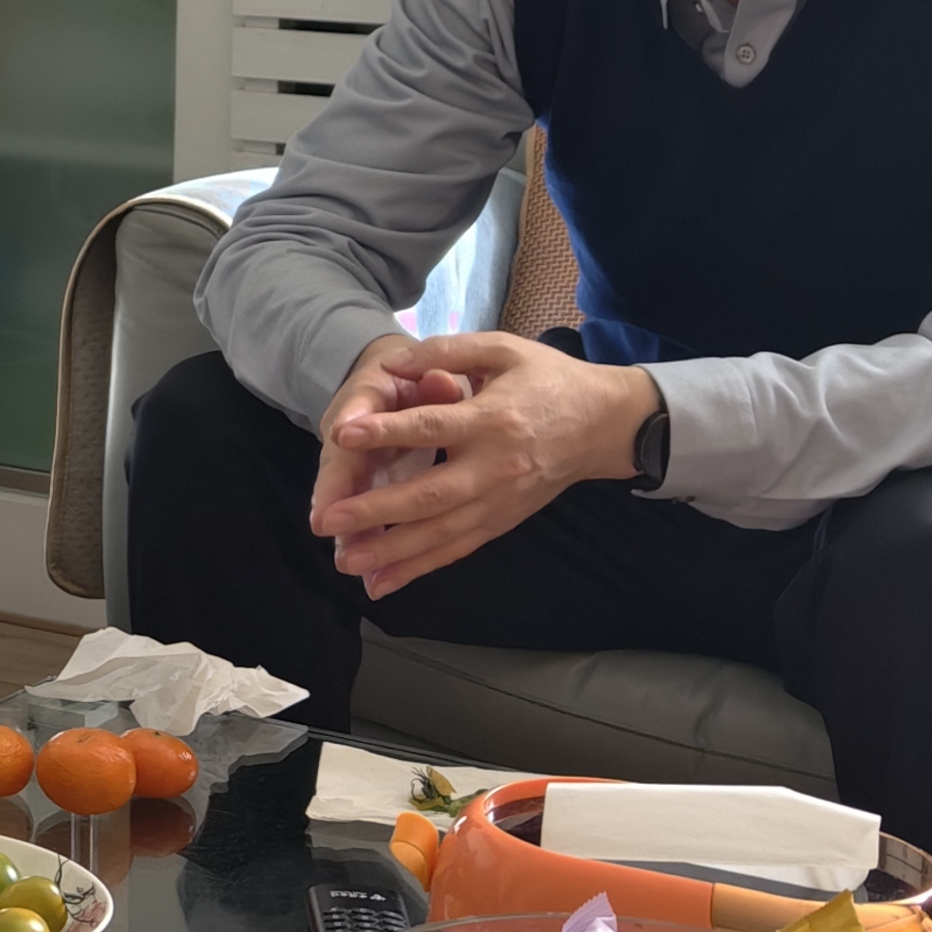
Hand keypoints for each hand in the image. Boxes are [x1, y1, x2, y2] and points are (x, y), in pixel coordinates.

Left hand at [309, 329, 659, 596]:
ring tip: (346, 561)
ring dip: (391, 552)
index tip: (342, 435)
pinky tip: (384, 582)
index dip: (385, 431)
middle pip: (429, 495)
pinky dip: (420, 568)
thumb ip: (447, 352)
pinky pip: (458, 549)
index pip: (431, 428)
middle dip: (375, 511)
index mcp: (492, 420)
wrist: (604, 424)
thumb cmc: (548, 380)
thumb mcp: (504, 349)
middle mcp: (494, 468)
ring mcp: (499, 502)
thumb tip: (392, 363)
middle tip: (326, 520)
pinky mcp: (502, 522)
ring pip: (440, 533)